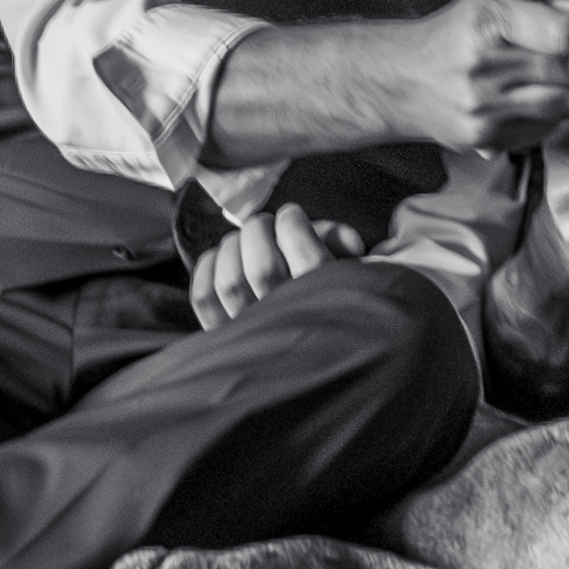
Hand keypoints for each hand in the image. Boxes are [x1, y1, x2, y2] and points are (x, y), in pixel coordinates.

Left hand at [189, 202, 366, 329]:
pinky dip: (206, 269)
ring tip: (245, 240)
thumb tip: (351, 241)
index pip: (305, 256)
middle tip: (267, 224)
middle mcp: (288, 325)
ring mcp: (252, 335)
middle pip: (262, 267)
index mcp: (328, 306)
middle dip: (259, 230)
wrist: (320, 353)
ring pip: (230, 282)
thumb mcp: (363, 273)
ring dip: (232, 247)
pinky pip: (205, 299)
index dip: (293, 223)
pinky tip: (220, 258)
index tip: (292, 215)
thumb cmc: (341, 298)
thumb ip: (362, 248)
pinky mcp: (223, 337)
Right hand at [379, 0, 568, 150]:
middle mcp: (486, 65)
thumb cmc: (454, 34)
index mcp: (490, 21)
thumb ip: (547, 10)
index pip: (566, 36)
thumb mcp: (493, 2)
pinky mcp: (485, 138)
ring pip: (563, 107)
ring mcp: (484, 107)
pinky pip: (543, 130)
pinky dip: (564, 117)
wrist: (398, 80)